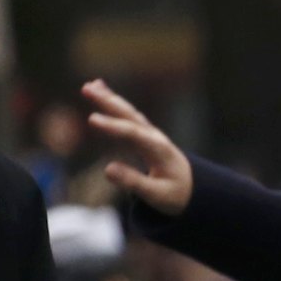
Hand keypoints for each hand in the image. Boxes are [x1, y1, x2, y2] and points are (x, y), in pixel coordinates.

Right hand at [81, 79, 194, 215]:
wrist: (194, 187)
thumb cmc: (175, 193)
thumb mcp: (157, 194)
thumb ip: (133, 182)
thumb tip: (107, 169)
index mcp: (159, 150)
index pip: (134, 134)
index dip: (113, 126)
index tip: (92, 119)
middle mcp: (154, 136)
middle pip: (130, 116)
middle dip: (108, 102)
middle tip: (87, 89)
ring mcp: (150, 133)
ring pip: (128, 112)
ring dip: (109, 98)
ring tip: (89, 86)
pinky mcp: (144, 134)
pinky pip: (126, 116)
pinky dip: (112, 102)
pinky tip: (100, 88)